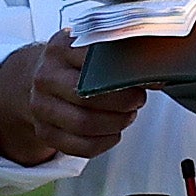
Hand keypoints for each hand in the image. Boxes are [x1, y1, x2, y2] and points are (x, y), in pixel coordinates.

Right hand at [0, 34, 139, 167]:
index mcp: (60, 49)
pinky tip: (112, 132)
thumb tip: (156, 78)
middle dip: (122, 102)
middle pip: (88, 96)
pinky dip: (104, 143)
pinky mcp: (44, 131)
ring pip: (83, 124)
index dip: (124, 74)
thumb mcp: (91, 49)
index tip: (144, 79)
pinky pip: (80, 146)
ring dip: (115, 123)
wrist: (39, 79)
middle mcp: (46, 77)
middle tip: (137, 100)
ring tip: (126, 116)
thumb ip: (121, 57)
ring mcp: (41, 106)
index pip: (93, 62)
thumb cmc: (75, 65)